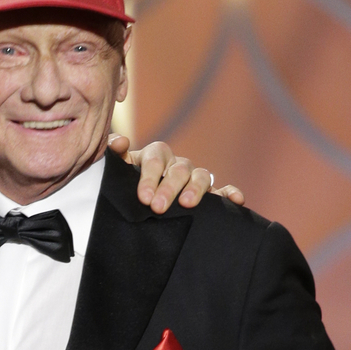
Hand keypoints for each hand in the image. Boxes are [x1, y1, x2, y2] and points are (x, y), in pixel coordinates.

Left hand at [109, 132, 244, 211]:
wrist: (138, 205)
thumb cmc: (127, 186)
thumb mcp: (118, 172)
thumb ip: (115, 156)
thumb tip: (118, 143)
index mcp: (156, 156)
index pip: (155, 160)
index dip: (149, 177)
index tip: (143, 197)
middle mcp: (177, 165)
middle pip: (178, 171)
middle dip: (168, 188)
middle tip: (157, 207)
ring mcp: (194, 178)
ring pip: (201, 177)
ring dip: (195, 189)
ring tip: (187, 204)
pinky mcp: (208, 193)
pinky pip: (222, 191)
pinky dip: (229, 194)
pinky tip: (235, 200)